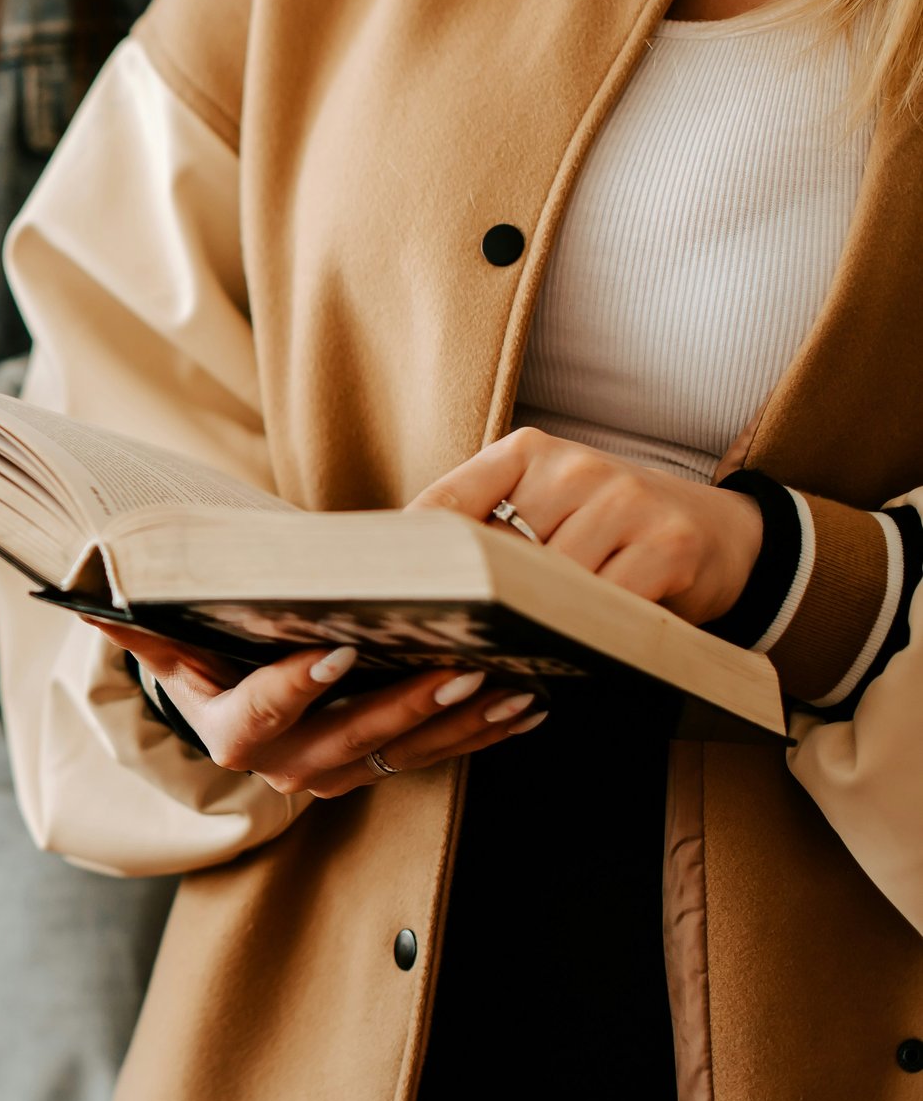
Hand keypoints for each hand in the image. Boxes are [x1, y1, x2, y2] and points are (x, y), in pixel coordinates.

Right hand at [94, 623, 547, 797]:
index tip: (337, 650)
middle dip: (408, 705)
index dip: (295, 687)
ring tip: (510, 684)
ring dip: (462, 722)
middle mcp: (283, 764)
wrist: (238, 697)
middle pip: (348, 738)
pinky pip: (438, 757)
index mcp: (227, 730)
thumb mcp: (173, 641)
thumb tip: (81, 601)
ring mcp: (337, 773)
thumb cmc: (208, 653)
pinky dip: (484, 734)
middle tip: (458, 668)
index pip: (260, 715)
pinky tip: (527, 704)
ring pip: (405, 752)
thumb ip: (139, 627)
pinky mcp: (381, 768)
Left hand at [411, 427, 762, 625]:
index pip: (444, 505)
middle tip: (447, 645)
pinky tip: (576, 647)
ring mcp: (624, 502)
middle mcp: (574, 468)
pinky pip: (602, 608)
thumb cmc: (609, 531)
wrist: (721, 533)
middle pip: (492, 557)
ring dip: (530, 626)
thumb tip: (408, 580)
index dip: (411, 560)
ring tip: (518, 648)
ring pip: (546, 588)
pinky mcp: (667, 546)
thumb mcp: (545, 510)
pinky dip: (584, 636)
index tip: (379, 600)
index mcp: (526, 452)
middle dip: (472, 605)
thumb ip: (487, 531)